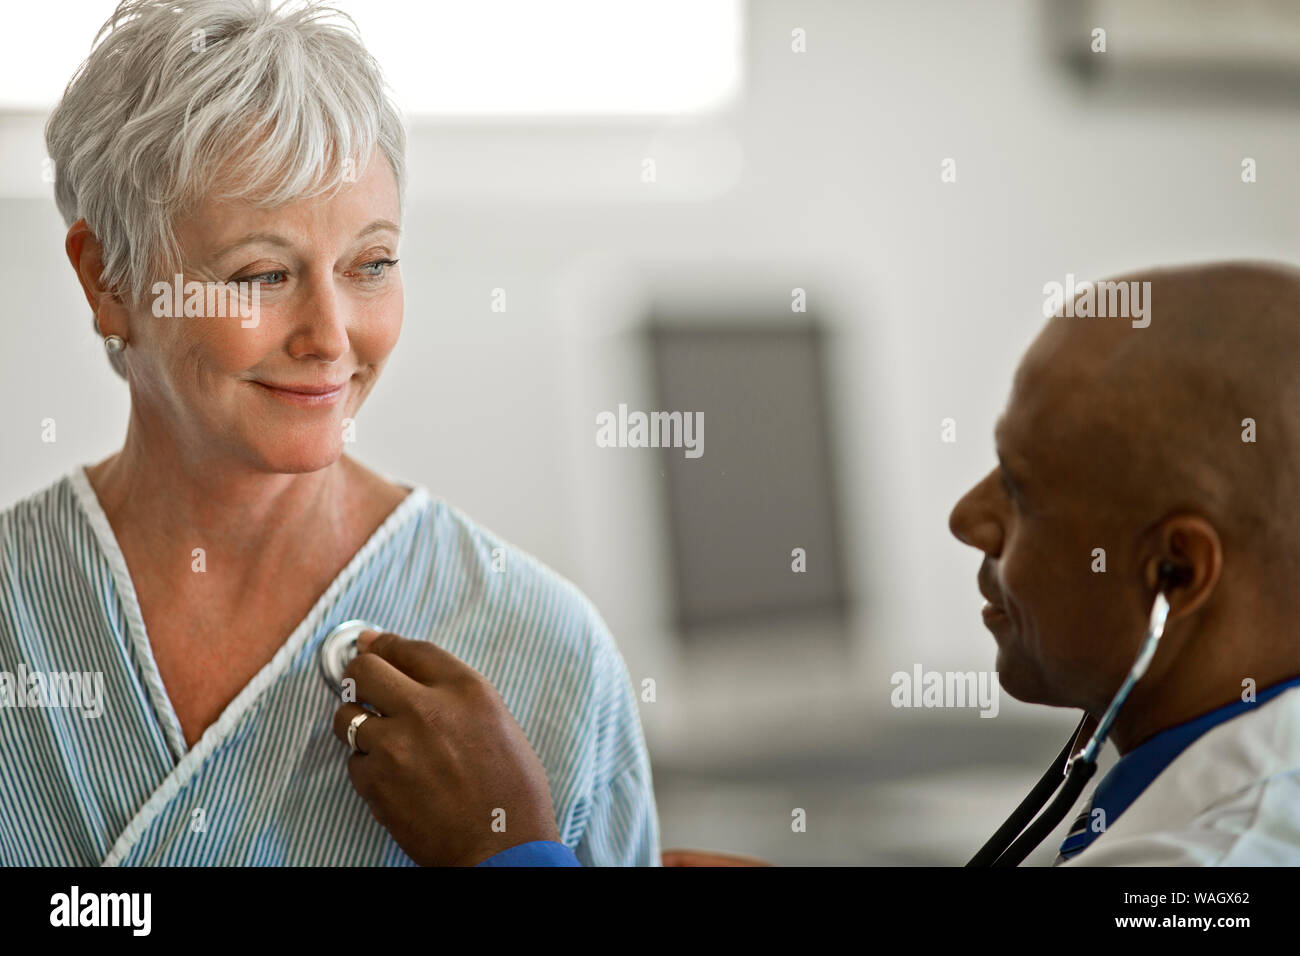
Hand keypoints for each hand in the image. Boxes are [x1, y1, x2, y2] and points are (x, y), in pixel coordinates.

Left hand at [331, 630, 560, 864]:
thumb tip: (408, 669)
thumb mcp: (496, 721)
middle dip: (360, 677)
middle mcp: (427, 709)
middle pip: (365, 669)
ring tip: (384, 744)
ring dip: (359, 726)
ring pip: (346, 716)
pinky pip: (353, 761)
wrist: (503, 848)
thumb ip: (453, 692)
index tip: (371, 645)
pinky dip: (368, 768)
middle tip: (365, 691)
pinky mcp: (375, 781)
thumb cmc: (510, 788)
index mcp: (466, 689)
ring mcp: (396, 745)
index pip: (410, 649)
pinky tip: (395, 780)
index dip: (384, 645)